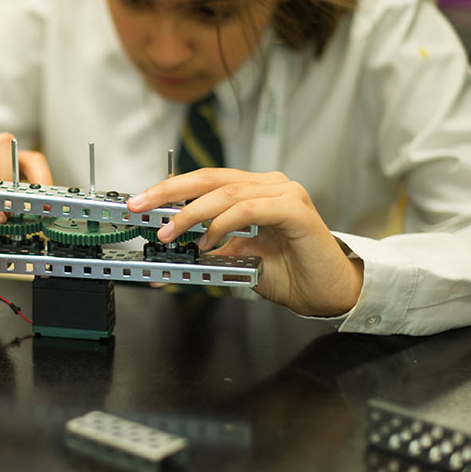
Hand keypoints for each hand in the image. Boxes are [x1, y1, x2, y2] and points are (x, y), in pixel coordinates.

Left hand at [127, 168, 362, 316]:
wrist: (329, 293)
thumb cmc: (292, 274)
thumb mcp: (239, 259)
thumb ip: (212, 248)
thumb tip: (174, 252)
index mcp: (256, 191)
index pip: (206, 180)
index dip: (171, 188)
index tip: (141, 201)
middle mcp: (270, 186)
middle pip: (211, 177)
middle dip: (170, 191)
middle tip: (141, 206)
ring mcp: (285, 194)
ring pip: (227, 192)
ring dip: (192, 213)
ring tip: (173, 234)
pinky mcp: (296, 210)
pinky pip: (250, 209)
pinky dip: (224, 224)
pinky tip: (210, 241)